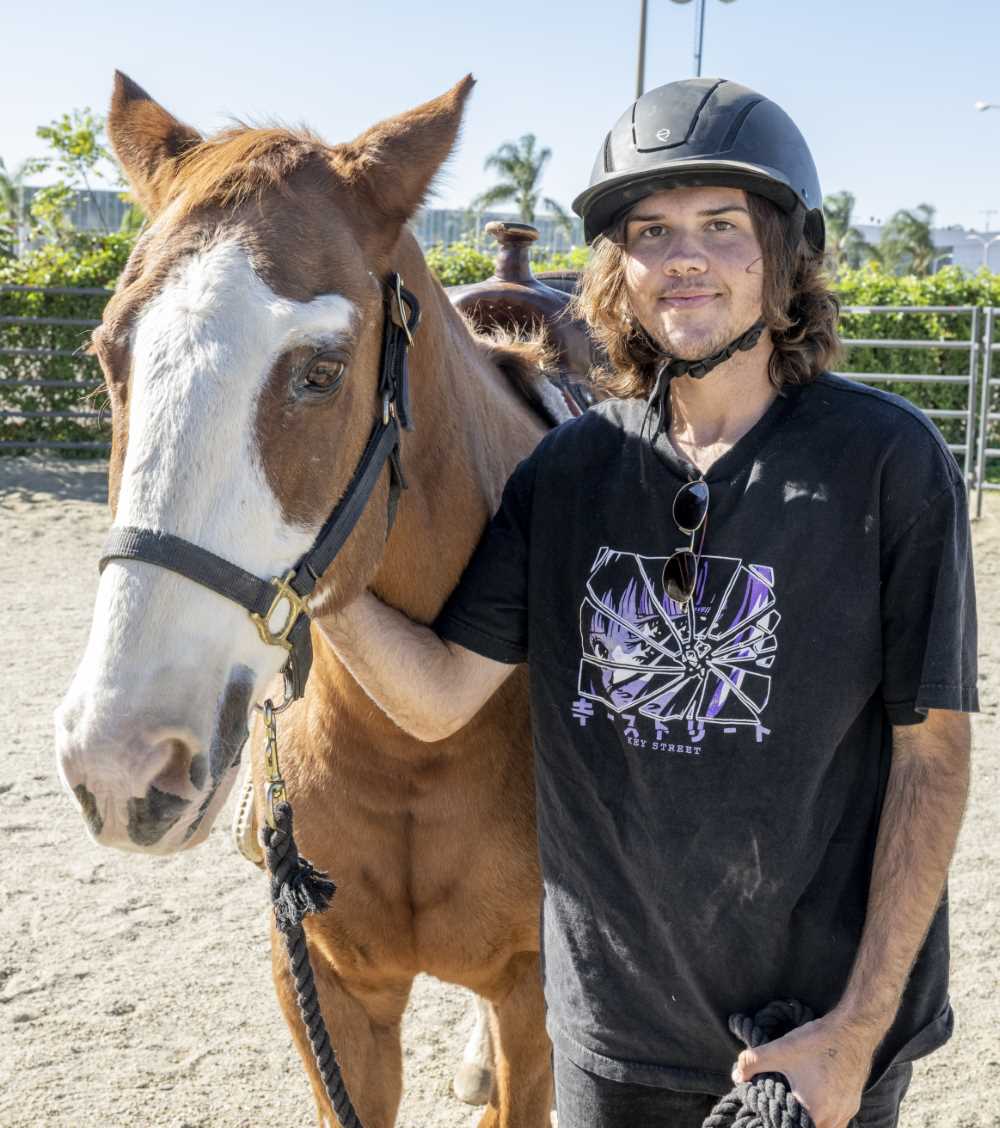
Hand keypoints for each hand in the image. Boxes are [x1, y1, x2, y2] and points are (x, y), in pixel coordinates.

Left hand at [731, 1013, 875, 1127]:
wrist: (853, 1030)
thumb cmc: (818, 1042)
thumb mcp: (780, 1050)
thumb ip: (753, 1063)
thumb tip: (737, 1076)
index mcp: (816, 1113)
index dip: (779, 1122)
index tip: (771, 1111)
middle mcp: (835, 1119)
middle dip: (793, 1122)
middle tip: (781, 1107)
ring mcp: (847, 1113)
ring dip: (809, 1121)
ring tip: (795, 1105)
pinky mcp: (853, 1104)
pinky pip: (836, 1121)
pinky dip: (823, 1116)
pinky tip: (813, 1098)